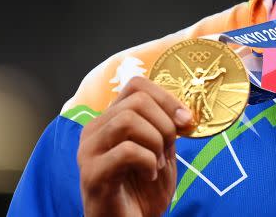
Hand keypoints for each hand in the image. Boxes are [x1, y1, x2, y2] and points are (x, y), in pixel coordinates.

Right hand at [77, 76, 194, 216]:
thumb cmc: (143, 191)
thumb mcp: (162, 151)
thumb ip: (168, 128)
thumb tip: (185, 113)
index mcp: (110, 119)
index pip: (137, 85)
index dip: (167, 98)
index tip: (186, 122)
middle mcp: (94, 130)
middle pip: (136, 100)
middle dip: (165, 123)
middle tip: (169, 148)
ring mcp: (89, 151)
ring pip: (128, 120)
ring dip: (155, 141)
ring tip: (157, 162)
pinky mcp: (92, 174)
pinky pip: (126, 151)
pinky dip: (147, 161)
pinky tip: (148, 175)